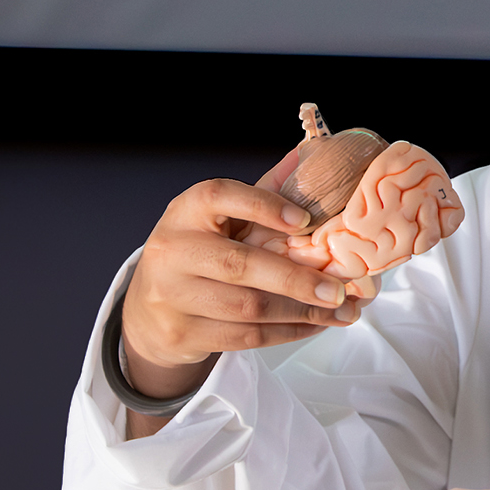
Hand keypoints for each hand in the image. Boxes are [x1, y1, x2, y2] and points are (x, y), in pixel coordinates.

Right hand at [120, 156, 367, 409]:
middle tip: (338, 289)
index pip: (219, 196)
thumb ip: (264, 191)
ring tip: (339, 310)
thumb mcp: (220, 218)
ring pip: (248, 308)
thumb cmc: (200, 251)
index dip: (262, 205)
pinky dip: (287, 332)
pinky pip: (245, 337)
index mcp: (185, 211)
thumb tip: (312, 152)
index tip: (305, 221)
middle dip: (296, 279)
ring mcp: (173, 296)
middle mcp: (173, 250)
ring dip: (301, 311)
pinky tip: (314, 325)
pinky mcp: (184, 333)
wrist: (150, 308)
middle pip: (239, 265)